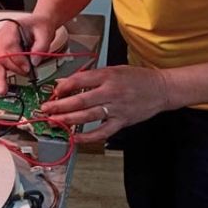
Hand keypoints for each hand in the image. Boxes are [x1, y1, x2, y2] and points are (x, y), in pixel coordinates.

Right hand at [0, 14, 55, 94]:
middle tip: (24, 75)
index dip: (18, 58)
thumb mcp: (45, 33)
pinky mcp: (1, 55)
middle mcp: (1, 37)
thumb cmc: (39, 26)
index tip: (28, 67)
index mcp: (10, 27)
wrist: (38, 25)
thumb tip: (34, 62)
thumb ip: (41, 47)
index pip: (9, 45)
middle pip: (0, 56)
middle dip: (12, 68)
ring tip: (1, 89)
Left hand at [41, 65, 171, 142]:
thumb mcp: (114, 70)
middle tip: (46, 109)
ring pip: (87, 117)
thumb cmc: (137, 78)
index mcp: (108, 76)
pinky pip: (102, 132)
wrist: (161, 89)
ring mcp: (116, 109)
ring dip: (68, 120)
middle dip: (59, 106)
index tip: (53, 91)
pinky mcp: (122, 122)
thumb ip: (91, 77)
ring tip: (54, 121)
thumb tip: (67, 83)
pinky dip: (87, 137)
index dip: (63, 87)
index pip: (79, 81)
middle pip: (80, 101)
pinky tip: (75, 138)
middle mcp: (111, 92)